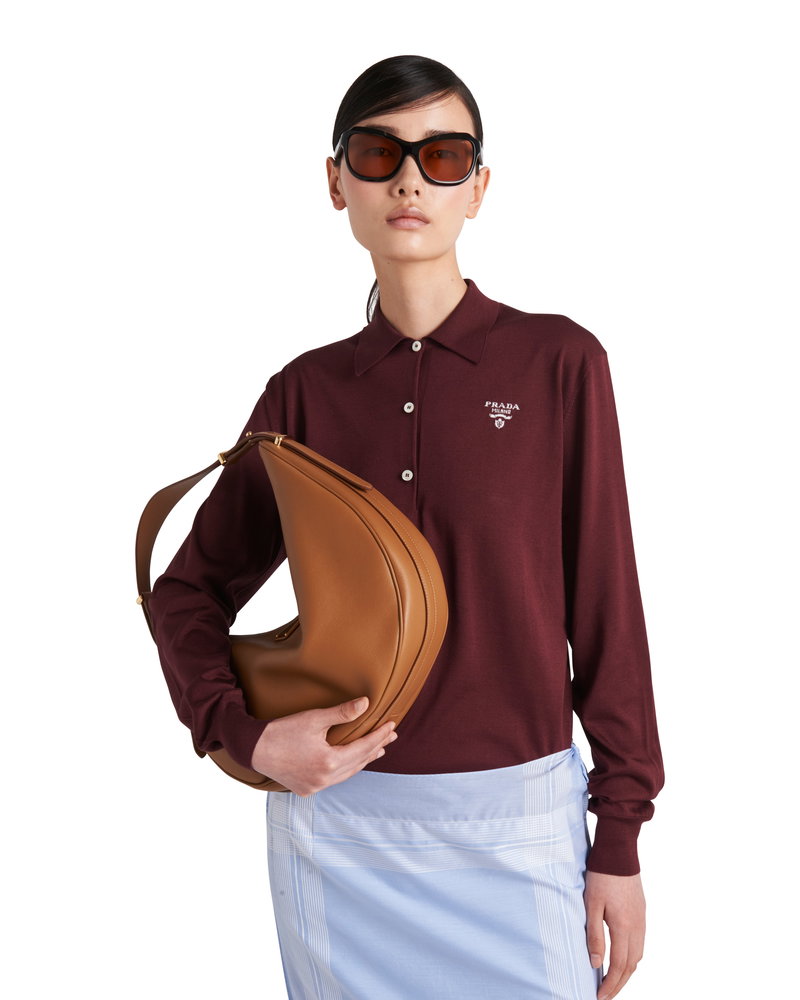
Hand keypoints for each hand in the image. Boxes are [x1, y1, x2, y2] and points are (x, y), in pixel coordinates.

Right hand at [250, 696, 397, 794]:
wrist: (253, 749)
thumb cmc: (282, 731)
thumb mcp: (314, 719)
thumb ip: (342, 713)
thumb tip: (366, 704)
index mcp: (329, 762)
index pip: (363, 748)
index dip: (379, 736)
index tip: (392, 726)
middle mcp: (324, 779)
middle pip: (358, 762)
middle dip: (375, 748)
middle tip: (390, 737)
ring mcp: (315, 787)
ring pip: (347, 774)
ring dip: (362, 761)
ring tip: (377, 751)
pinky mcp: (306, 789)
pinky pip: (333, 780)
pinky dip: (345, 770)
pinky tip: (349, 763)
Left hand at [584, 871, 645, 999]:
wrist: (619, 852)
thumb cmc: (601, 876)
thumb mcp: (591, 904)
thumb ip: (594, 935)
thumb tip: (595, 963)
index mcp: (624, 926)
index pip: (619, 966)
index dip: (610, 984)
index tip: (600, 997)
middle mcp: (638, 927)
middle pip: (632, 965)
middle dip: (619, 983)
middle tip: (606, 995)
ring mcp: (642, 919)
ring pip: (638, 955)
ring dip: (626, 971)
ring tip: (612, 981)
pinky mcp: (642, 912)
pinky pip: (640, 943)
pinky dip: (631, 957)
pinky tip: (622, 957)